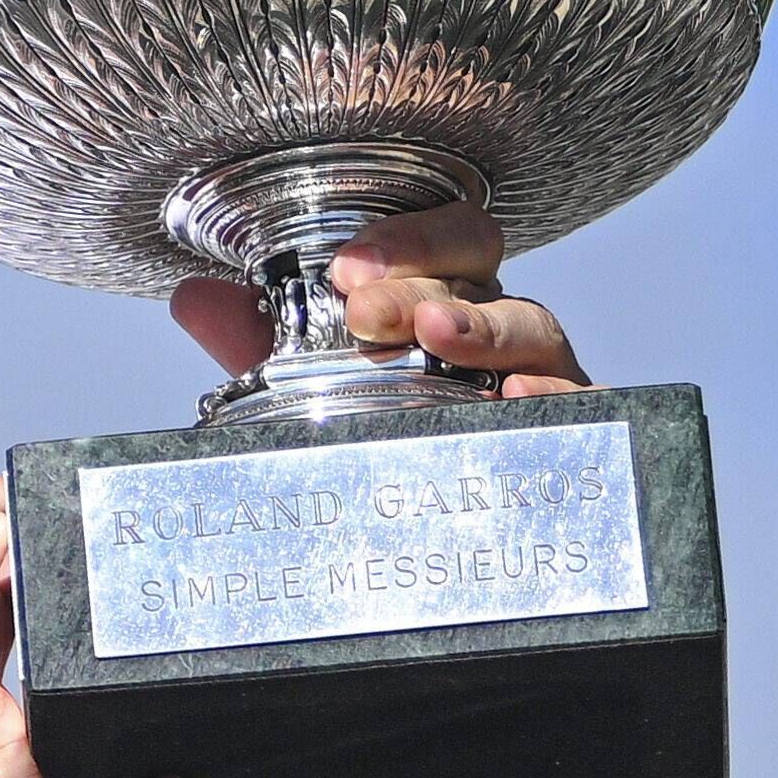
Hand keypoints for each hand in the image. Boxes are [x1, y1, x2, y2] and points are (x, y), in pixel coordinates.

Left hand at [164, 201, 595, 396]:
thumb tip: (192, 297)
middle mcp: (504, 336)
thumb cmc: (385, 431)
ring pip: (537, 335)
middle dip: (425, 286)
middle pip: (485, 282)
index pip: (452, 242)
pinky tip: (519, 400)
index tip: (348, 270)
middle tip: (366, 310)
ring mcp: (546, 384)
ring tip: (440, 335)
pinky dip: (557, 401)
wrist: (440, 535)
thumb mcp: (313, 385)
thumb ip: (259, 342)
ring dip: (486, 330)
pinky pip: (585, 410)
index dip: (408, 243)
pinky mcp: (578, 439)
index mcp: (451, 304)